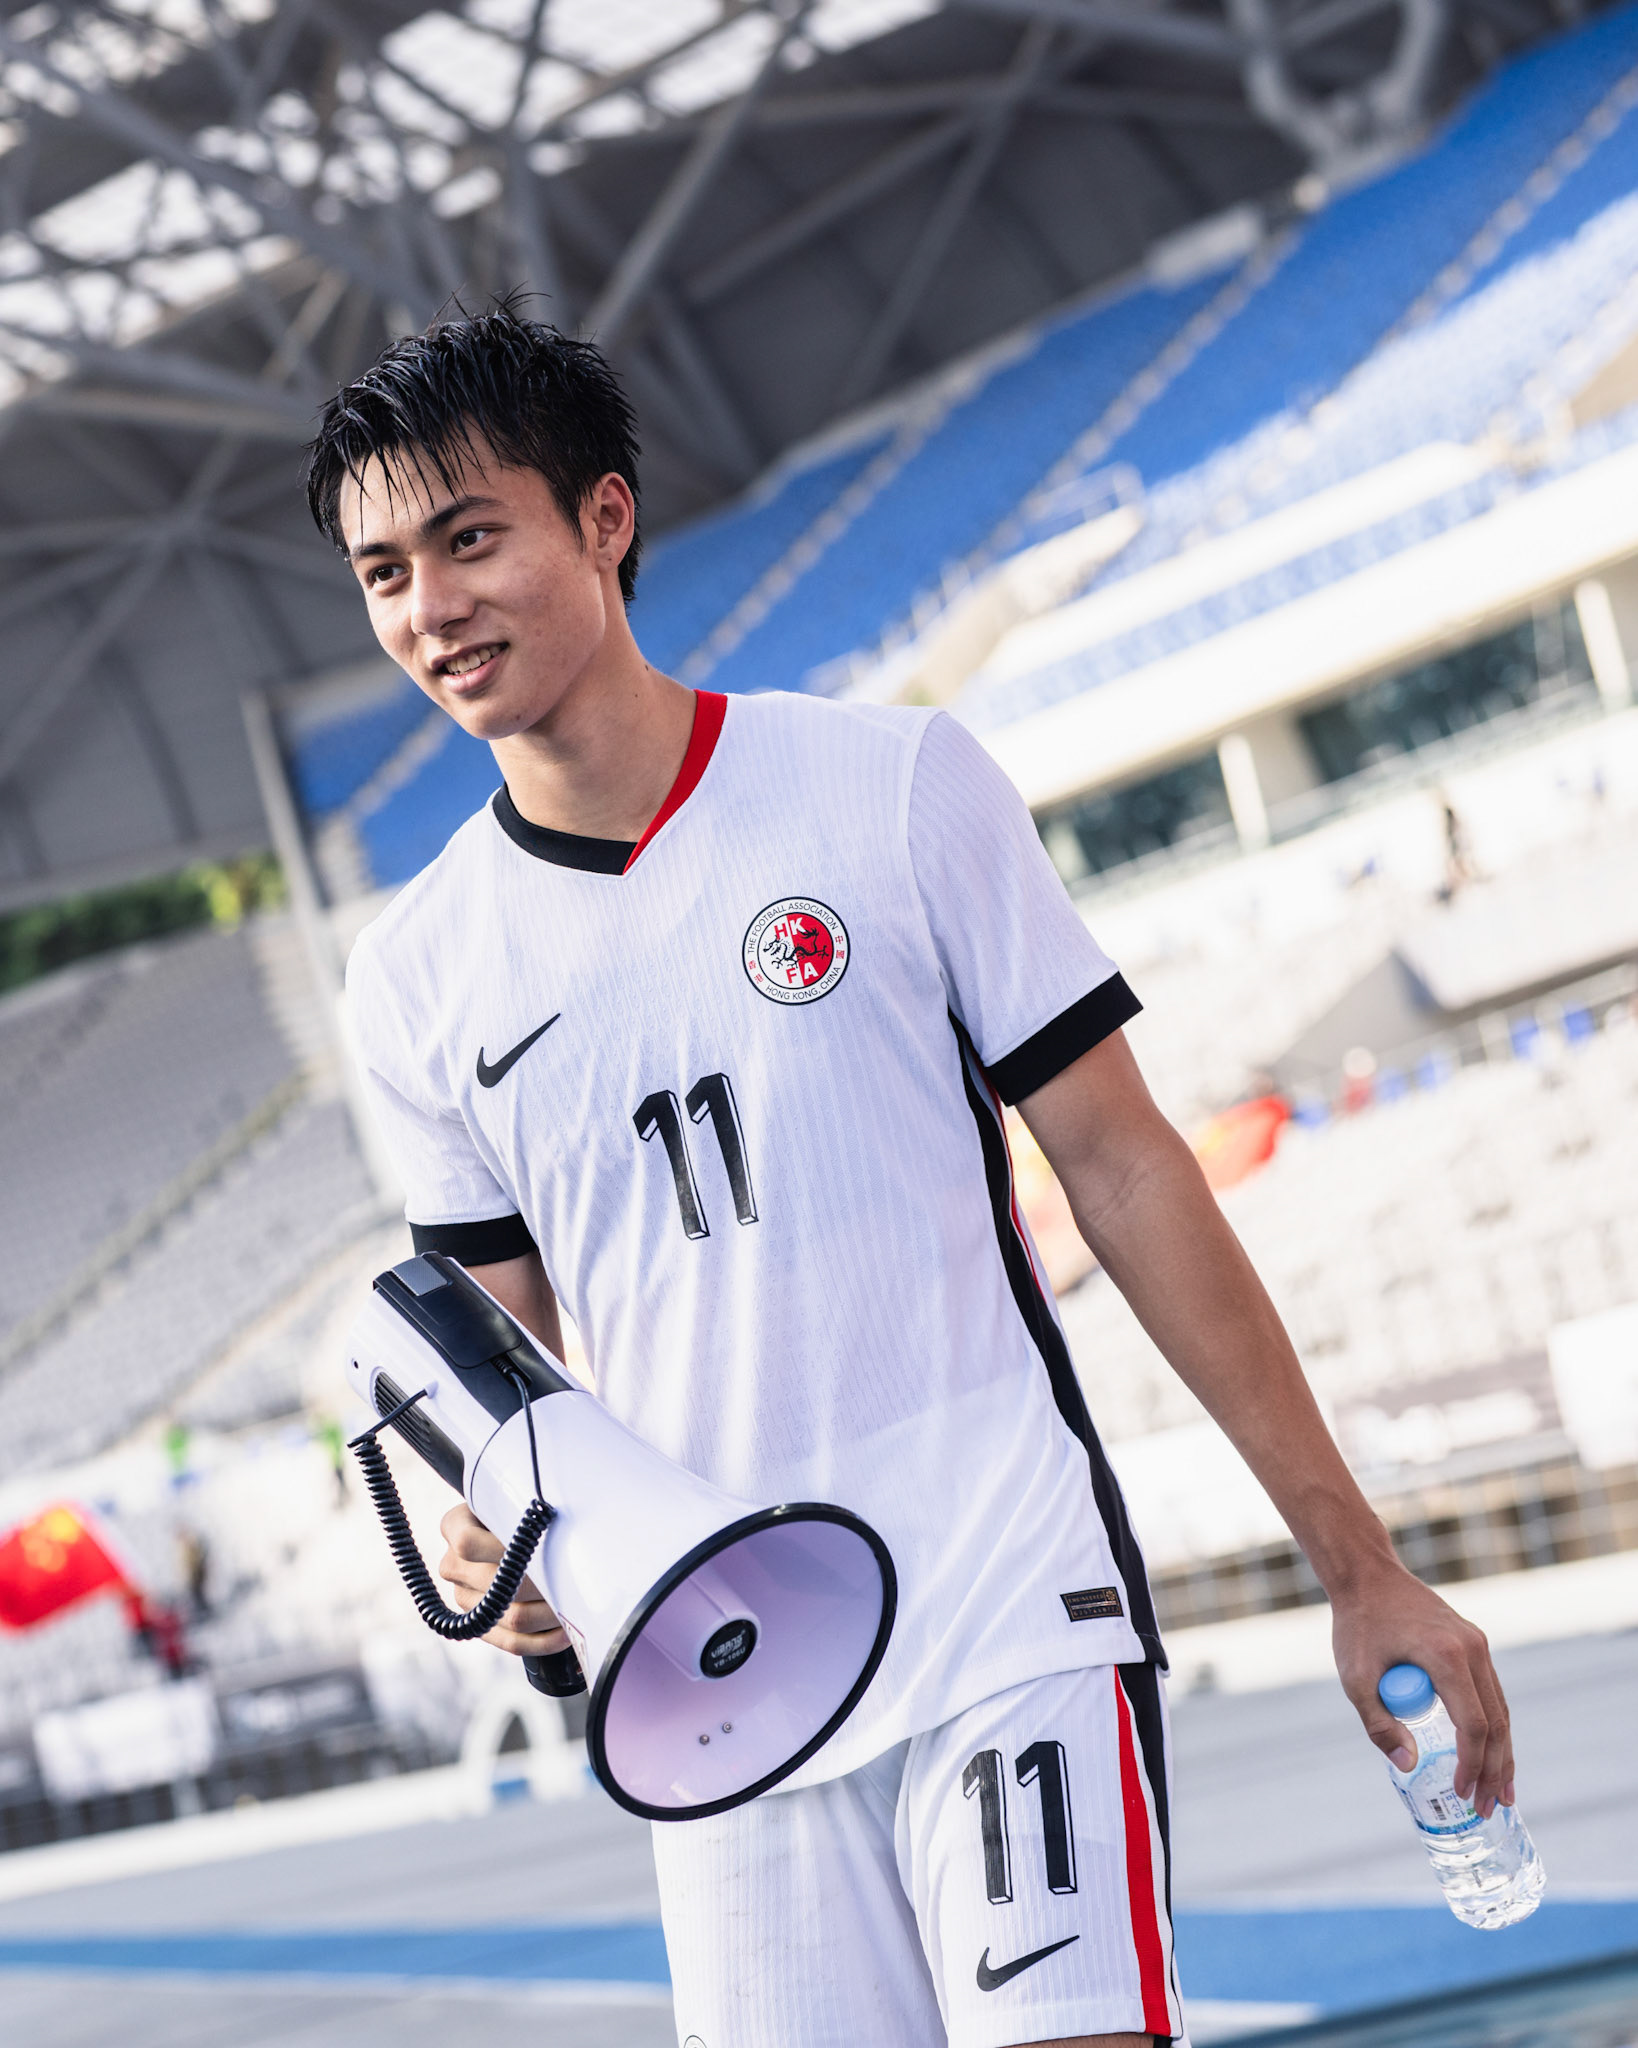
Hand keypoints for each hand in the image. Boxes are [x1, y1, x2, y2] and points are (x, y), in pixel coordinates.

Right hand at [438, 1502, 568, 1657]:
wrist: (507, 1528)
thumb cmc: (516, 1508)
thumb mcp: (511, 1497)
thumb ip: (521, 1506)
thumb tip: (557, 1524)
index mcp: (455, 1527)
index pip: (469, 1544)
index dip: (506, 1549)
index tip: (542, 1544)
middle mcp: (454, 1564)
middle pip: (500, 1585)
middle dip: (544, 1584)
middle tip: (575, 1578)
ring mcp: (465, 1597)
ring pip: (511, 1616)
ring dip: (551, 1614)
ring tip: (577, 1604)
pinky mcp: (481, 1624)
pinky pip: (511, 1641)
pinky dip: (543, 1640)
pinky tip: (565, 1632)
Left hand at [1331, 1557, 1513, 1815]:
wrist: (1366, 1575)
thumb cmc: (1357, 1624)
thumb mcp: (1355, 1677)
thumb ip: (1378, 1724)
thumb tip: (1410, 1766)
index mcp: (1446, 1656)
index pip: (1473, 1725)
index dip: (1471, 1765)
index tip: (1462, 1795)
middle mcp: (1472, 1649)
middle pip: (1496, 1722)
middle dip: (1494, 1770)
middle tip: (1488, 1808)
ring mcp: (1477, 1644)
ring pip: (1500, 1709)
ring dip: (1502, 1753)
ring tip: (1501, 1794)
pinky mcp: (1473, 1643)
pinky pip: (1491, 1694)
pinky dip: (1495, 1727)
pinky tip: (1494, 1754)